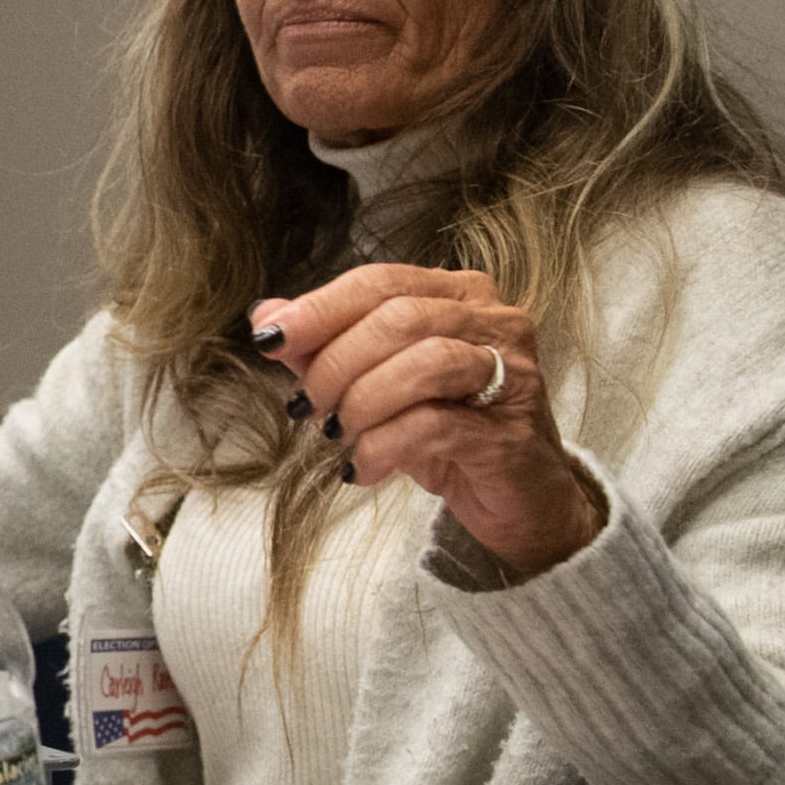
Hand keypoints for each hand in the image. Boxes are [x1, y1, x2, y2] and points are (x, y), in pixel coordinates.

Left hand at [252, 265, 601, 577]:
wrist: (518, 502)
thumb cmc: (447, 432)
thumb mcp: (376, 384)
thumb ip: (325, 346)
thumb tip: (266, 314)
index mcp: (459, 294)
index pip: (379, 282)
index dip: (319, 309)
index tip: (270, 339)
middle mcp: (494, 321)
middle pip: (398, 318)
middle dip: (336, 362)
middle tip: (306, 404)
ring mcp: (510, 374)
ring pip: (423, 363)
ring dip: (361, 400)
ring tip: (336, 433)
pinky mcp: (509, 431)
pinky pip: (433, 425)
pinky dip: (382, 445)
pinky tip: (362, 467)